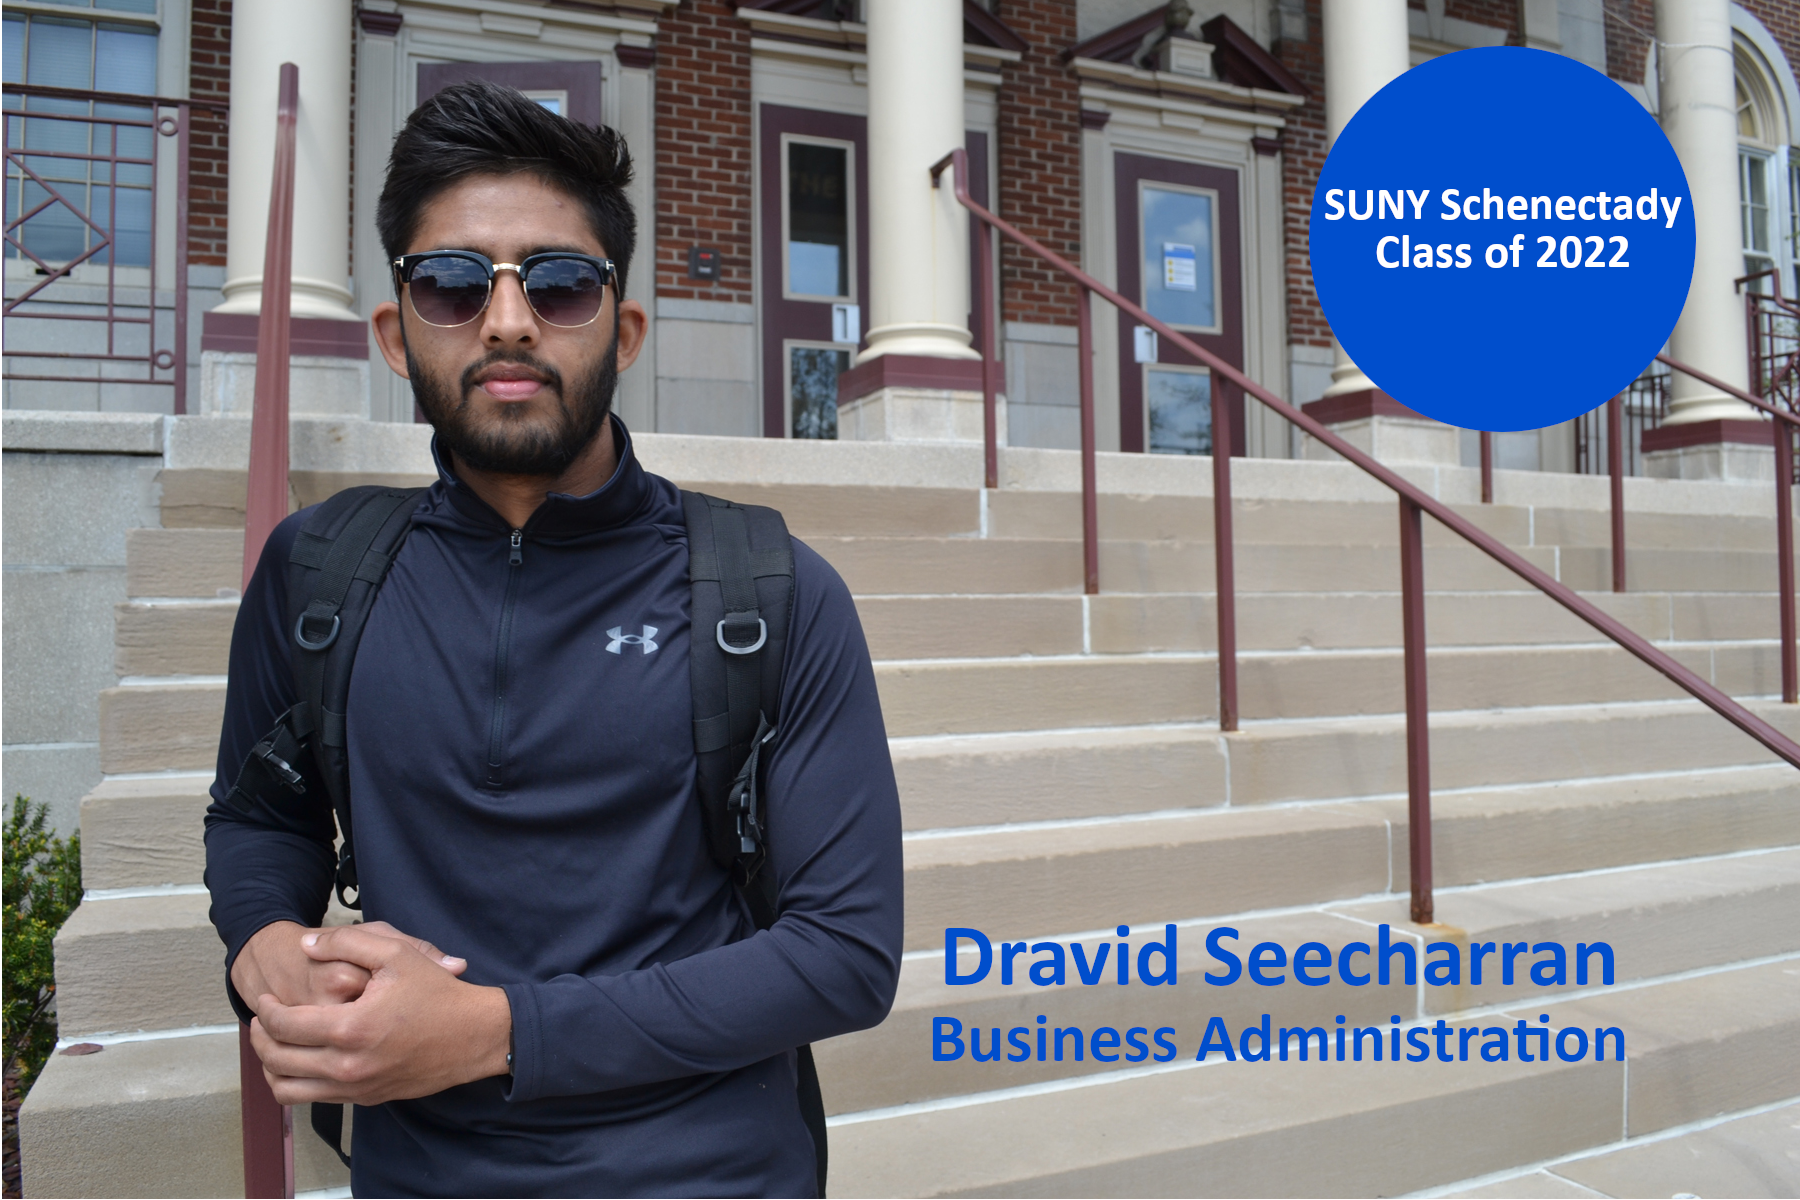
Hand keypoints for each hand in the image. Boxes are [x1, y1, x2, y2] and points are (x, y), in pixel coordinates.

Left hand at [250, 924, 511, 1105]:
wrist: (475, 1036)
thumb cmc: (438, 993)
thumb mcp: (396, 953)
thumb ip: (346, 942)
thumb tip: (306, 945)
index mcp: (350, 1028)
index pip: (283, 1025)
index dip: (266, 1010)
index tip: (265, 998)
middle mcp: (347, 1066)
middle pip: (277, 1061)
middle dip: (260, 1038)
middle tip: (262, 1019)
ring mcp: (356, 1087)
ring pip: (288, 1090)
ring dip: (271, 1067)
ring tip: (274, 1044)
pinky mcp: (366, 1099)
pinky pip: (313, 1099)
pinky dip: (296, 1082)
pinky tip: (304, 1058)